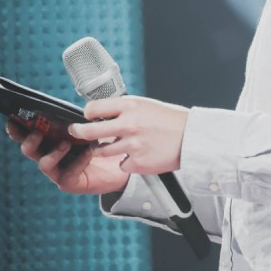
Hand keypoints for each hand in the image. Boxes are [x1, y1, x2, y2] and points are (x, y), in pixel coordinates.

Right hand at [6, 120, 129, 194]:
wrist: (118, 164)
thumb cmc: (101, 142)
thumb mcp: (88, 126)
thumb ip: (77, 120)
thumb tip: (72, 108)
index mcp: (50, 141)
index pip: (27, 135)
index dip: (17, 130)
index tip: (12, 120)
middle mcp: (49, 156)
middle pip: (29, 150)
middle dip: (30, 140)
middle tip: (38, 131)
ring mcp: (58, 171)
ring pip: (44, 164)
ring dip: (53, 152)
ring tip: (66, 143)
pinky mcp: (70, 182)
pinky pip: (68, 174)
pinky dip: (78, 161)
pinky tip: (88, 152)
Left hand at [67, 95, 189, 175]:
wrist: (191, 137)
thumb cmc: (169, 120)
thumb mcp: (145, 105)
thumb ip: (124, 109)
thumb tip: (101, 113)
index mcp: (130, 106)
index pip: (93, 108)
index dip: (88, 113)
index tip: (88, 116)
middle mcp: (129, 124)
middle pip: (89, 131)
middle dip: (80, 132)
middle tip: (78, 132)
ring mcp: (132, 145)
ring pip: (102, 151)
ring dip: (104, 149)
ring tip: (118, 145)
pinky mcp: (137, 163)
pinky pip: (121, 164)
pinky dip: (126, 162)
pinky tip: (139, 155)